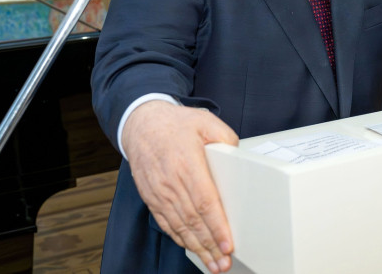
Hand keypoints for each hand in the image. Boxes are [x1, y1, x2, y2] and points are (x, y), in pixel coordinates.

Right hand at [122, 100, 239, 272]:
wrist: (142, 124)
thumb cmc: (176, 124)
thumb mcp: (206, 121)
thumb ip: (226, 139)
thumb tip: (239, 158)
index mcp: (187, 164)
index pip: (205, 202)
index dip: (216, 226)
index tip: (227, 244)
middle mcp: (171, 182)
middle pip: (193, 221)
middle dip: (209, 246)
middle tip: (224, 263)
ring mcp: (159, 192)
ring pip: (179, 227)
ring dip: (197, 248)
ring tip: (212, 264)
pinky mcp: (152, 198)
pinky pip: (166, 223)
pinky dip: (180, 239)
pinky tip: (192, 249)